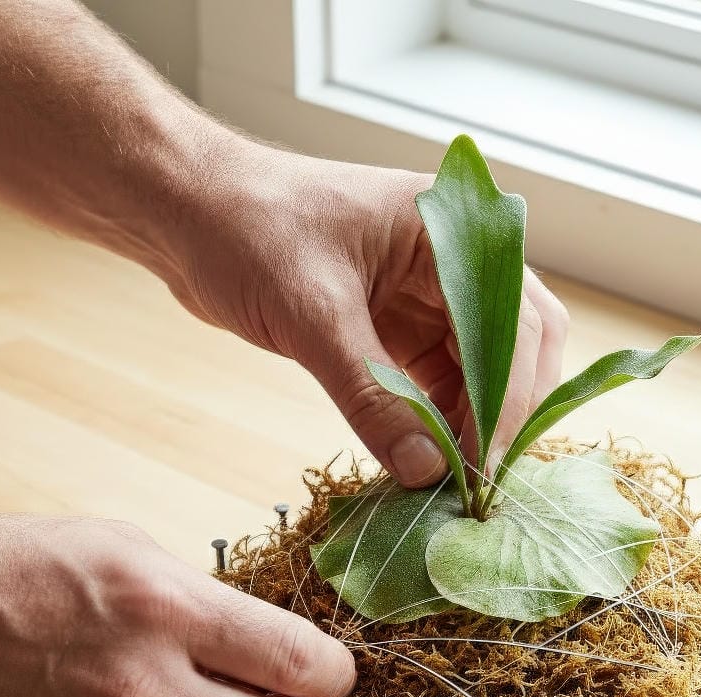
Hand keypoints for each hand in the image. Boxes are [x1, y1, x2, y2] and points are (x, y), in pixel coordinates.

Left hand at [169, 140, 569, 485]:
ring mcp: (426, 294)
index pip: (514, 321)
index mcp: (451, 230)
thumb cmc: (248, 231)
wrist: (187, 213)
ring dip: (470, 421)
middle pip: (512, 346)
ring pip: (476, 369)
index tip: (489, 459)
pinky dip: (436, 419)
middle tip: (483, 476)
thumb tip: (424, 471)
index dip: (511, 395)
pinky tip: (427, 457)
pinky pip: (435, 380)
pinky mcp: (396, 326)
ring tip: (454, 478)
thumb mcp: (315, 316)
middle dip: (503, 410)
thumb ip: (373, 396)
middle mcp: (452, 260)